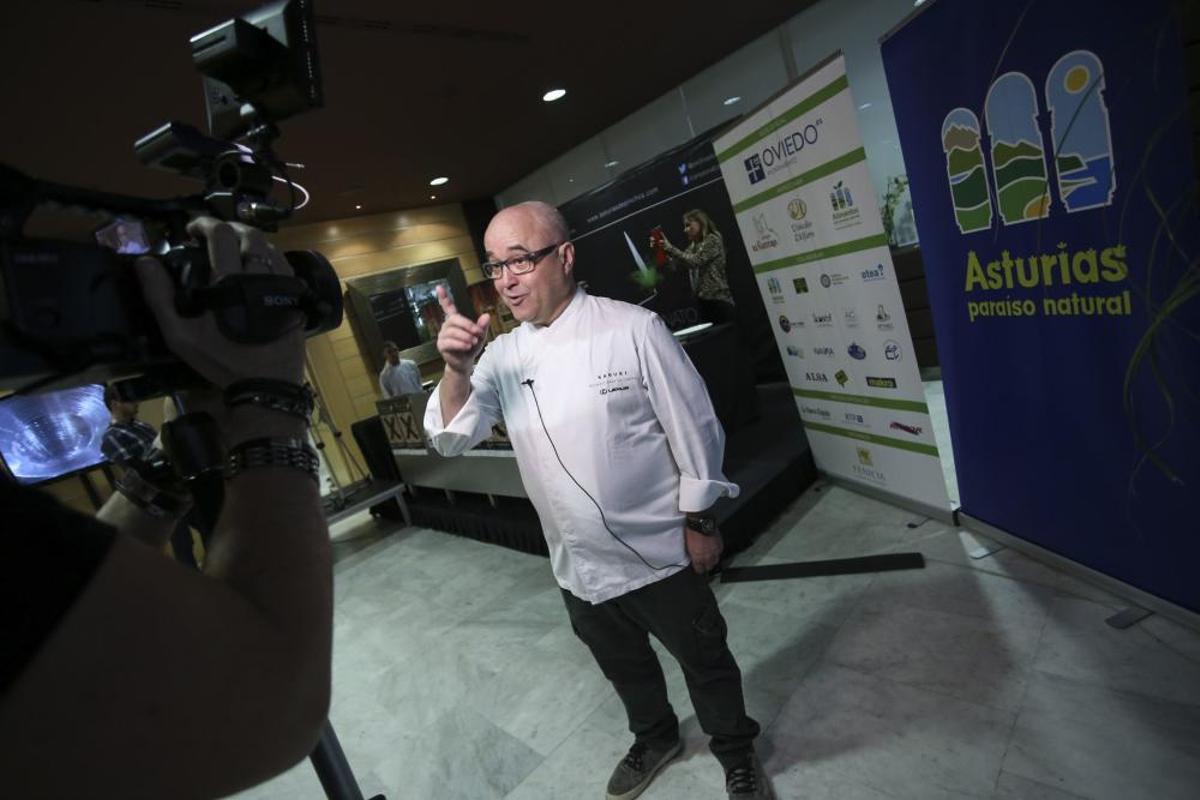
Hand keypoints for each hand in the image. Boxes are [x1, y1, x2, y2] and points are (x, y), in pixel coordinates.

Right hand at [135, 217, 304, 388]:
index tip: (192, 229)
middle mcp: (260, 276)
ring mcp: (282, 286)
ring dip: (251, 241)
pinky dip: (269, 257)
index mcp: (231, 280)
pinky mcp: (295, 297)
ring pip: (270, 248)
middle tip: (214, 234)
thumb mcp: (181, 334)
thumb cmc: (221, 360)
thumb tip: (144, 262)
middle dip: (230, 227)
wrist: (266, 385)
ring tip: (234, 249)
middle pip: (251, 234)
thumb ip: (160, 297)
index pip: (221, 234)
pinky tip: (259, 267)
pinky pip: (284, 266)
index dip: (205, 224)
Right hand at [435, 285, 489, 374]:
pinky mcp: (441, 345)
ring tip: (473, 343)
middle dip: (467, 325)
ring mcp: (442, 335)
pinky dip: (460, 344)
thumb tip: (486, 316)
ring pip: (452, 331)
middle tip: (477, 333)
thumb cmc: (471, 347)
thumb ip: (482, 326)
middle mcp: (447, 326)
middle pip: (454, 319)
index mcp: (455, 320)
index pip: (448, 307)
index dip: (443, 297)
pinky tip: (466, 346)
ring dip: (465, 336)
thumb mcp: (480, 336)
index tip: (439, 287)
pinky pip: (449, 342)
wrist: (465, 363)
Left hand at [685, 526, 723, 572]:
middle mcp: (707, 557)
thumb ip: (693, 554)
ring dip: (713, 561)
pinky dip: (717, 553)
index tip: (699, 569)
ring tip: (711, 560)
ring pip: (716, 561)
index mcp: (698, 558)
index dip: (699, 570)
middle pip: (709, 566)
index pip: (700, 569)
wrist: (701, 523)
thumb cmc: (691, 533)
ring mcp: (715, 551)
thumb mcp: (689, 546)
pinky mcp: (720, 545)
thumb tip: (694, 557)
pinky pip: (720, 552)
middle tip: (705, 565)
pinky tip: (716, 551)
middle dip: (707, 566)